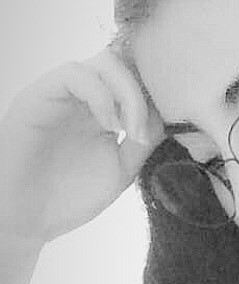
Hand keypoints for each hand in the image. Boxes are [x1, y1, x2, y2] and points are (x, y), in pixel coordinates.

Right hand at [0, 48, 162, 241]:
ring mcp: (61, 94)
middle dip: (145, 92)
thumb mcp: (120, 170)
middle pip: (124, 62)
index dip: (157, 92)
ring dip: (128, 94)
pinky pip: (74, 73)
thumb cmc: (68, 199)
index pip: (135, 78)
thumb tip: (164, 114)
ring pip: (103, 62)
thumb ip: (142, 141)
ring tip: (129, 132)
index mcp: (102, 111)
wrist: (26, 221)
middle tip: (144, 133)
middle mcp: (82, 97)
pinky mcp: (38, 96)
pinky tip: (110, 127)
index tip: (168, 124)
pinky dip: (101, 96)